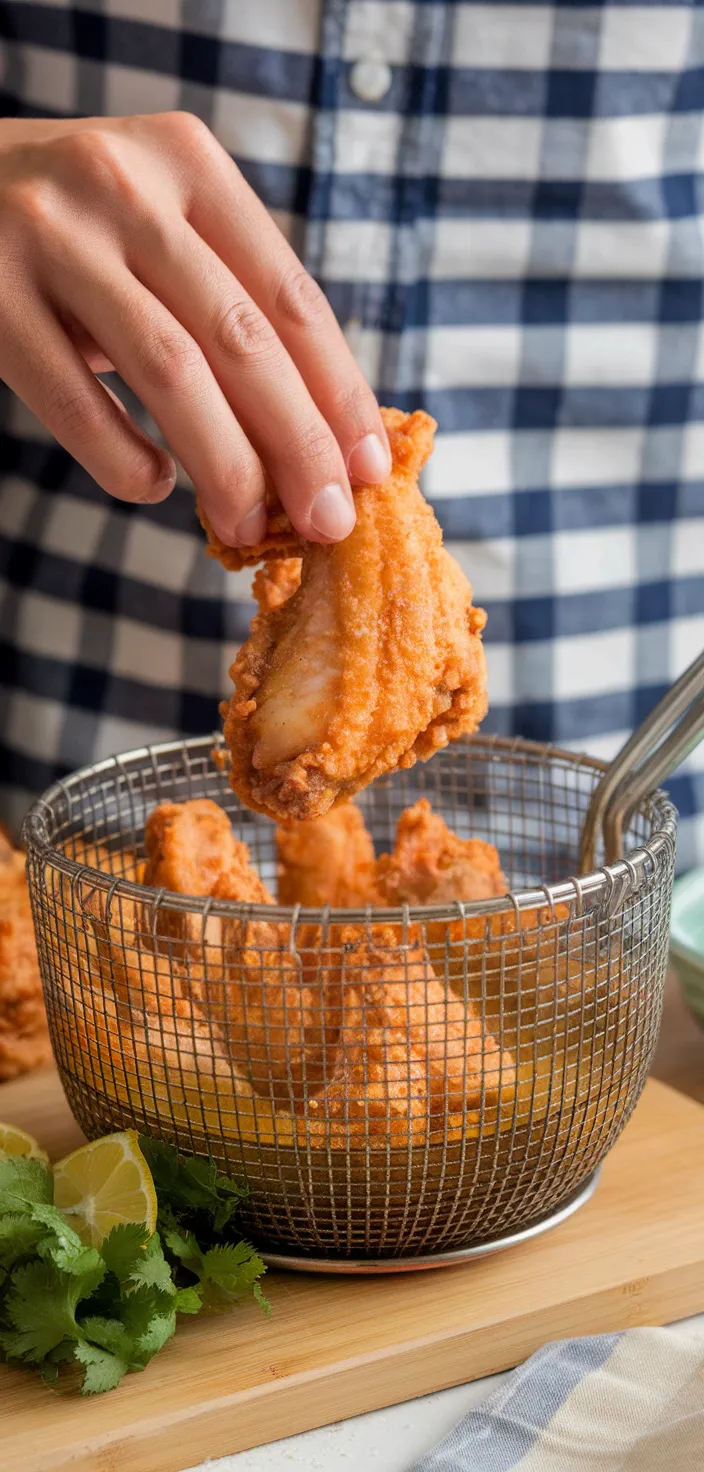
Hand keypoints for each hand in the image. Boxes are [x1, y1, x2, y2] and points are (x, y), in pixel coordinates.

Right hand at [0, 113, 390, 545]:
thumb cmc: (74, 228)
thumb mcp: (156, 222)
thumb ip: (227, 297)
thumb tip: (320, 435)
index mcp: (188, 163)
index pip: (290, 297)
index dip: (339, 392)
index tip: (369, 469)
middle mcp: (123, 185)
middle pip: (242, 340)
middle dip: (298, 444)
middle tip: (328, 521)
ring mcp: (50, 236)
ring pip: (170, 371)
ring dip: (223, 465)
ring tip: (245, 525)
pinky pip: (77, 404)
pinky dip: (125, 460)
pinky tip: (152, 485)